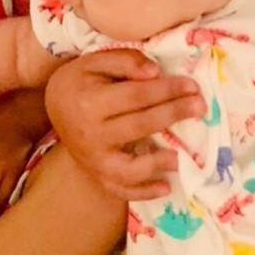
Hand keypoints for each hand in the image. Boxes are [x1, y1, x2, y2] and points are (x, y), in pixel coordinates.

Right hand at [45, 49, 204, 200]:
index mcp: (90, 102)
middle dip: (173, 115)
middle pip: (139, 125)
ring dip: (158, 164)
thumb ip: (125, 61)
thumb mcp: (96, 61)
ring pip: (129, 167)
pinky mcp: (96, 174)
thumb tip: (155, 72)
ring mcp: (93, 159)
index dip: (167, 90)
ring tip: (183, 156)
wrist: (54, 106)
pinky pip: (119, 190)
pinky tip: (166, 186)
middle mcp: (91, 134)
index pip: (137, 96)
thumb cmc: (81, 81)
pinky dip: (142, 193)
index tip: (192, 85)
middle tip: (201, 107)